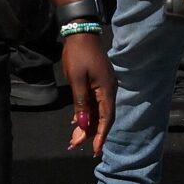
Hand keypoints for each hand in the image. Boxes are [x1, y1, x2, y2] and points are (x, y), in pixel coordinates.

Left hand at [61, 31, 113, 155]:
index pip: (106, 119)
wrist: (81, 33)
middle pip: (102, 117)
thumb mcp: (77, 80)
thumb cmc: (78, 55)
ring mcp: (104, 86)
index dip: (100, 135)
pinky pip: (94, 103)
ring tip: (74, 138)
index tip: (95, 150)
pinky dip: (87, 113)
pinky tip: (77, 121)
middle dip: (89, 133)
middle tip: (75, 145)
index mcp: (106, 91)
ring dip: (87, 125)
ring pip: (97, 111)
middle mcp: (108, 91)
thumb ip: (81, 103)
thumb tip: (83, 123)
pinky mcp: (98, 83)